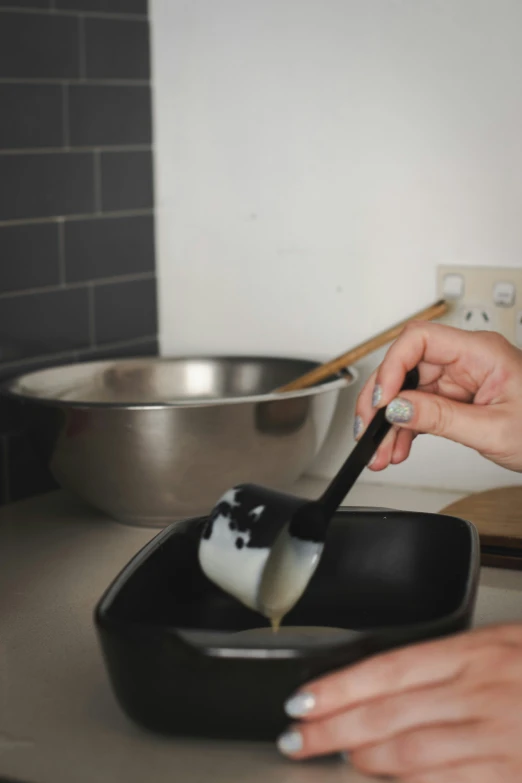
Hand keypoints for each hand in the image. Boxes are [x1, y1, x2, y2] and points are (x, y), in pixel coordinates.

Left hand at [277, 624, 521, 781]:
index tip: (304, 697)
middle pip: (390, 713)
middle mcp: (483, 693)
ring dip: (366, 759)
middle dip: (334, 727)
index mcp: (478, 652)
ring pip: (414, 755)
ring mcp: (500, 739)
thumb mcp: (506, 643)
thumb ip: (454, 661)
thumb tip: (394, 682)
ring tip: (333, 756)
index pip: (389, 668)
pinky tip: (387, 780)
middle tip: (297, 736)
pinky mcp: (513, 775)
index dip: (341, 686)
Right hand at [353, 322, 521, 471]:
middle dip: (382, 401)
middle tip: (367, 430)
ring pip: (408, 392)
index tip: (382, 401)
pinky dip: (404, 429)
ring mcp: (461, 379)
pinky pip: (420, 407)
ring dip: (389, 422)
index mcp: (480, 352)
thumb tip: (396, 408)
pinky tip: (397, 448)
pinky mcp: (457, 398)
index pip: (419, 339)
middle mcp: (466, 360)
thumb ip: (440, 417)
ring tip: (380, 451)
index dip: (391, 367)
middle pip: (405, 366)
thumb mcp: (493, 430)